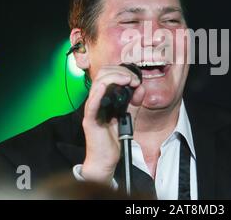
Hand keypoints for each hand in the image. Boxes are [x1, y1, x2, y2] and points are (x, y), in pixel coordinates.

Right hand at [81, 65, 144, 183]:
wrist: (105, 159)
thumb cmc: (113, 138)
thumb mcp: (128, 115)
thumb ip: (134, 102)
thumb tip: (141, 88)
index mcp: (103, 97)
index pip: (107, 74)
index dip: (121, 71)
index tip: (136, 79)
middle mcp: (96, 100)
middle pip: (102, 75)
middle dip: (120, 72)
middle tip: (134, 79)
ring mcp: (91, 109)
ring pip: (98, 84)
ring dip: (114, 78)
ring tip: (128, 81)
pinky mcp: (90, 120)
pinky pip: (91, 104)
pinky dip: (98, 93)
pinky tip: (106, 87)